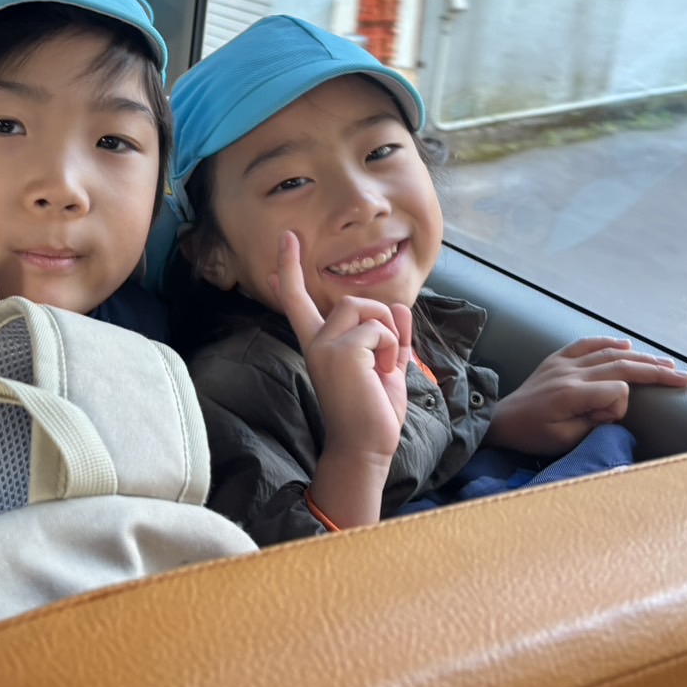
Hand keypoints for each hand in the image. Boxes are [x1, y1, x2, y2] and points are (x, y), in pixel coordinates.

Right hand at [271, 232, 410, 527]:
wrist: (366, 447)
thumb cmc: (373, 414)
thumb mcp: (387, 367)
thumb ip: (391, 336)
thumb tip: (399, 309)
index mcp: (319, 344)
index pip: (298, 300)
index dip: (290, 268)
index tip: (287, 238)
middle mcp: (315, 341)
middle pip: (353, 301)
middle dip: (382, 322)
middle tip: (386, 360)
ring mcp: (324, 345)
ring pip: (366, 308)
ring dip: (387, 335)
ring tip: (383, 367)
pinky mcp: (340, 352)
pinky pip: (379, 329)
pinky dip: (391, 348)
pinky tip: (382, 373)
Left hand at [487, 337, 686, 456]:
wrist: (501, 420)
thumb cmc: (532, 435)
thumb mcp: (564, 440)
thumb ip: (593, 423)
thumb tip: (614, 406)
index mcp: (570, 394)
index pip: (616, 390)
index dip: (620, 407)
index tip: (607, 421)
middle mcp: (569, 372)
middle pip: (620, 365)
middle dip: (655, 372)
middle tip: (684, 377)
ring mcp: (563, 362)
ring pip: (609, 353)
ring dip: (640, 357)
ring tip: (667, 364)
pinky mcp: (557, 359)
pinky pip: (586, 344)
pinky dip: (608, 342)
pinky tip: (627, 345)